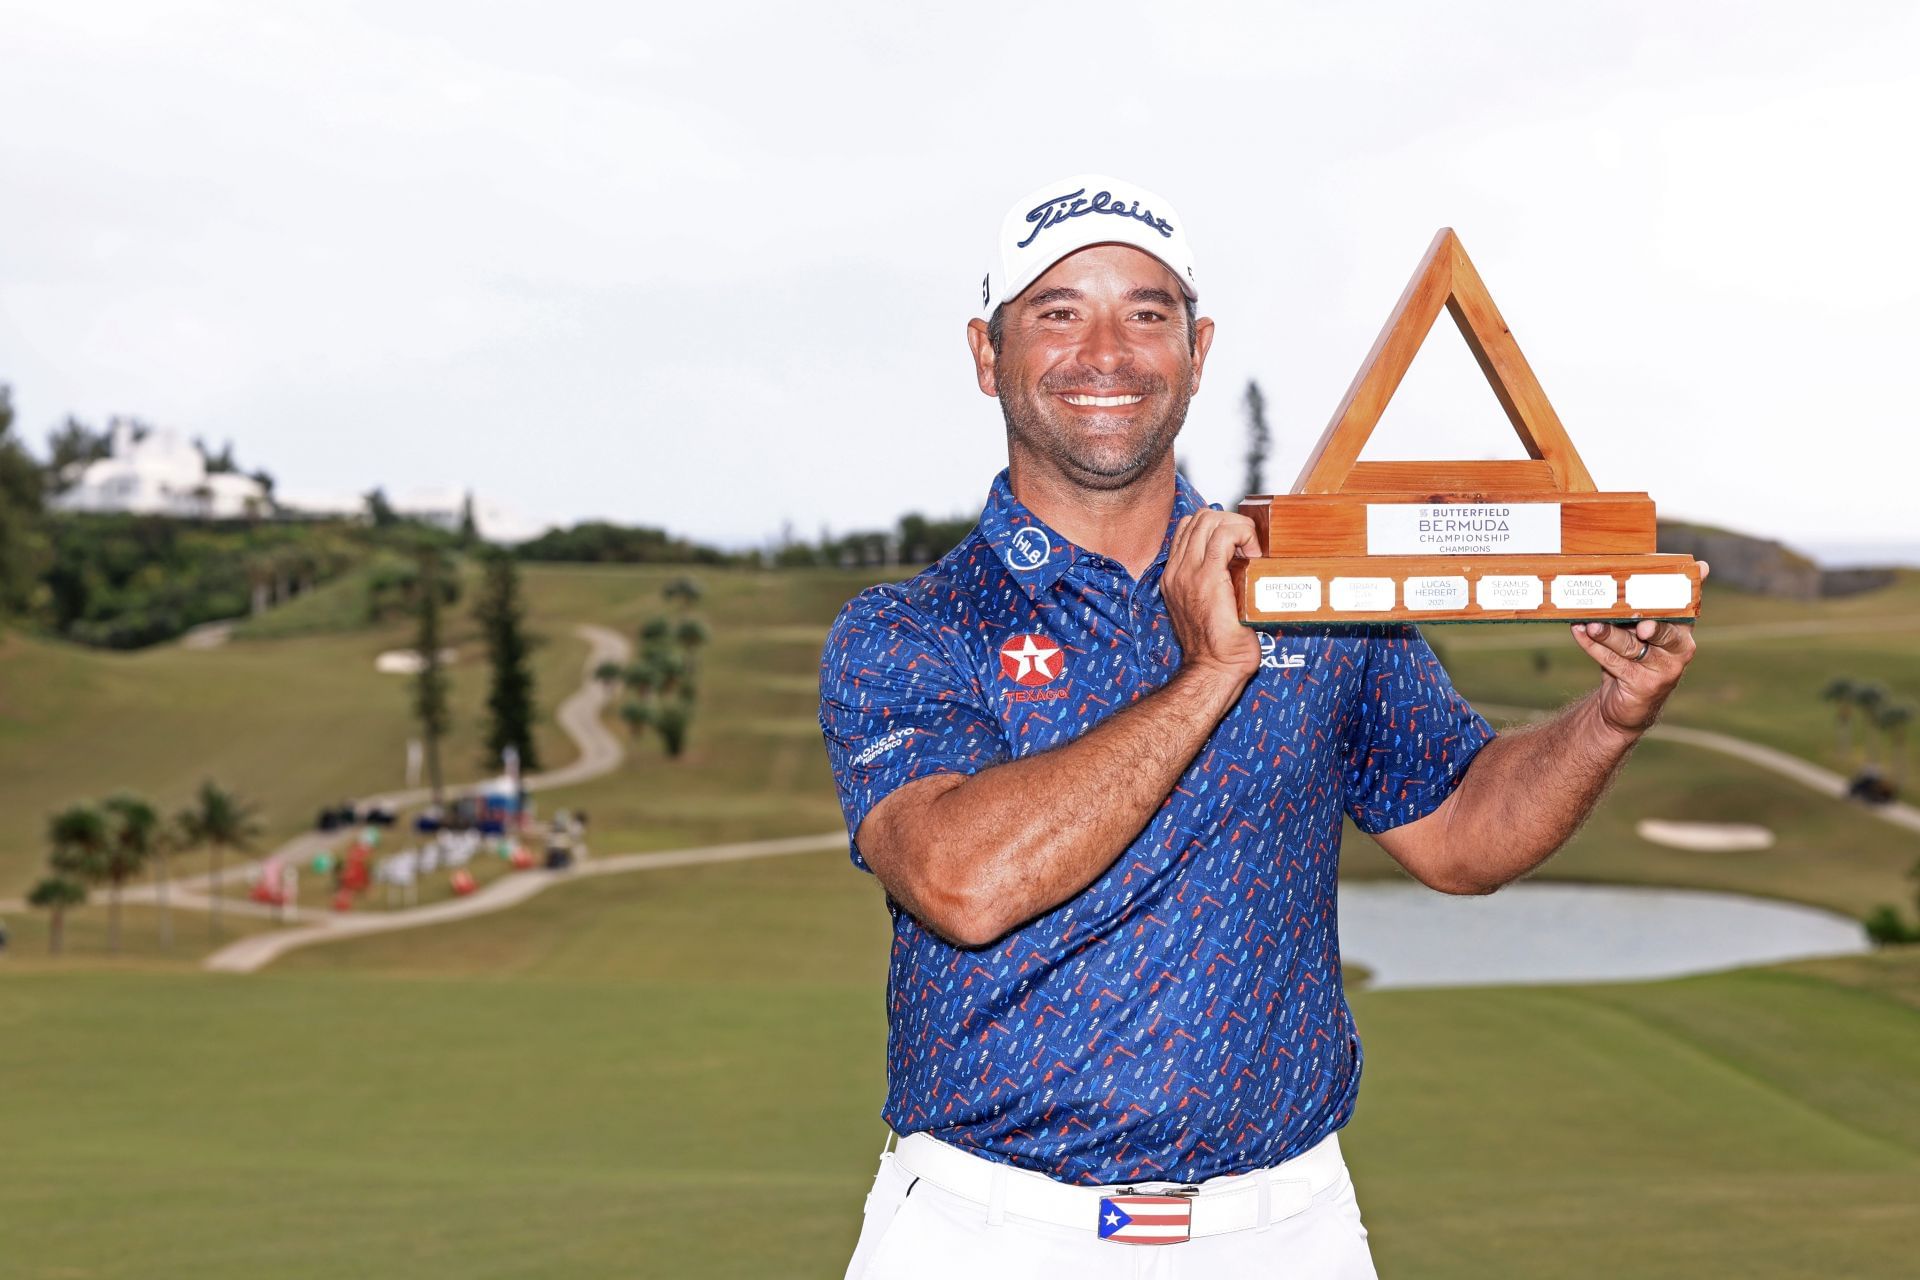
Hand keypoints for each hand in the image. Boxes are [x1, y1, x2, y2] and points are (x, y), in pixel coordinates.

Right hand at [1164, 510, 1261, 682]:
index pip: (1189, 528)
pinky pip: (1224, 534)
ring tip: (1252, 550)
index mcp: (1173, 576)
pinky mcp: (1208, 576)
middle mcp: (1176, 570)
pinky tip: (1254, 554)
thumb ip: (1214, 584)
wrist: (1213, 670)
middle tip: (1250, 546)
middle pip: (1200, 517)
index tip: (1240, 546)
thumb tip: (1239, 565)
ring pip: (1210, 519)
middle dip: (1230, 521)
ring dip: (1237, 526)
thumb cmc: (1217, 647)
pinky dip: (1244, 534)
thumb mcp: (1208, 608)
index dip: (1219, 526)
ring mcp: (1188, 572)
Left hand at [1570, 562, 1708, 734]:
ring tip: (1590, 624)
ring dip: (1608, 633)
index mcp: (1683, 629)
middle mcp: (1679, 648)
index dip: (1681, 592)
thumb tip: (1619, 575)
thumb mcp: (1641, 632)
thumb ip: (1639, 607)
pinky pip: (1612, 661)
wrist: (1627, 703)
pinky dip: (1593, 645)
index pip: (1683, 607)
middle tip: (1640, 623)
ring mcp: (1663, 669)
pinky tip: (1579, 632)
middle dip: (1651, 624)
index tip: (1693, 573)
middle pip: (1663, 630)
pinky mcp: (1642, 685)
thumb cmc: (1635, 658)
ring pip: (1631, 646)